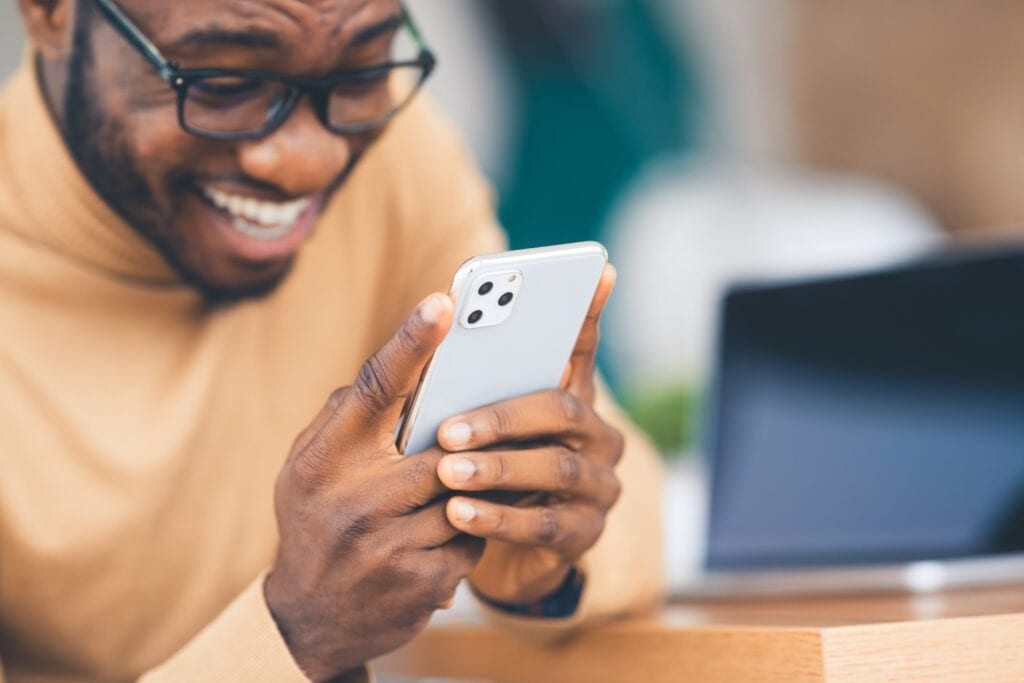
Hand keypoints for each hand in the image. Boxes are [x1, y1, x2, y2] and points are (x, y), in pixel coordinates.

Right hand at [265, 293, 483, 681]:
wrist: (311, 617)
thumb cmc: (318, 520)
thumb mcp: (311, 466)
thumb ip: (349, 416)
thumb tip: (407, 366)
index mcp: (324, 459)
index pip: (373, 387)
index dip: (411, 342)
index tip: (445, 301)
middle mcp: (353, 499)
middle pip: (442, 444)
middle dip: (469, 436)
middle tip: (492, 418)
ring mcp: (388, 544)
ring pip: (466, 491)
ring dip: (474, 486)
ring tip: (466, 485)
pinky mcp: (421, 581)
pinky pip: (473, 537)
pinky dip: (472, 529)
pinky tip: (448, 534)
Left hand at [435, 266, 623, 604]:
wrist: (507, 554)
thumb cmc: (489, 471)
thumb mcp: (482, 428)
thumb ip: (472, 387)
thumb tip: (435, 327)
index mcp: (570, 398)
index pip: (581, 347)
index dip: (587, 312)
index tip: (596, 270)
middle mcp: (597, 436)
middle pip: (561, 410)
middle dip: (502, 417)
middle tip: (447, 429)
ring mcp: (598, 486)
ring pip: (554, 468)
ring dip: (496, 468)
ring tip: (447, 472)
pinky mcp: (585, 533)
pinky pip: (543, 524)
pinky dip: (499, 517)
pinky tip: (457, 514)